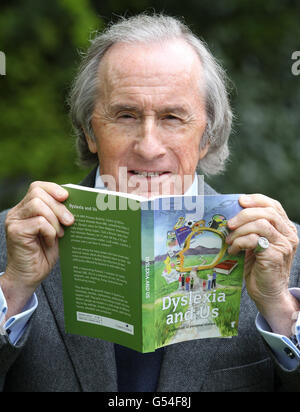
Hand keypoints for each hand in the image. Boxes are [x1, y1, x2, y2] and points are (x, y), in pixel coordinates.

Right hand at [1, 182, 73, 316]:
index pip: (37, 187)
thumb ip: (60, 215)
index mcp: (26, 208)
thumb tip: (79, 202)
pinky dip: (50, 231)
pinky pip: (39, 222)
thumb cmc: (44, 254)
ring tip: (60, 234)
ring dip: (54, 219)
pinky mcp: (15, 231)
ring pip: (38, 204)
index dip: (53, 188)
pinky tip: (50, 242)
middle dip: (59, 206)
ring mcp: (14, 221)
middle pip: (38, 193)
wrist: (29, 277)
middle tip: (70, 222)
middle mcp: (18, 212)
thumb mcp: (56, 230)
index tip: (67, 197)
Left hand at [226, 194, 298, 334]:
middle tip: (229, 224)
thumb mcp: (256, 243)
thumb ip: (251, 228)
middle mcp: (288, 235)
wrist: (267, 293)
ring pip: (261, 224)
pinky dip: (239, 242)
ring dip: (240, 231)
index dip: (256, 200)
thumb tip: (231, 213)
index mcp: (285, 229)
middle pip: (267, 212)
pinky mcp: (275, 256)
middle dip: (244, 215)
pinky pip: (254, 240)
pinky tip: (234, 250)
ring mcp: (283, 245)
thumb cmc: (258, 268)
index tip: (239, 201)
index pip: (273, 206)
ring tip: (230, 241)